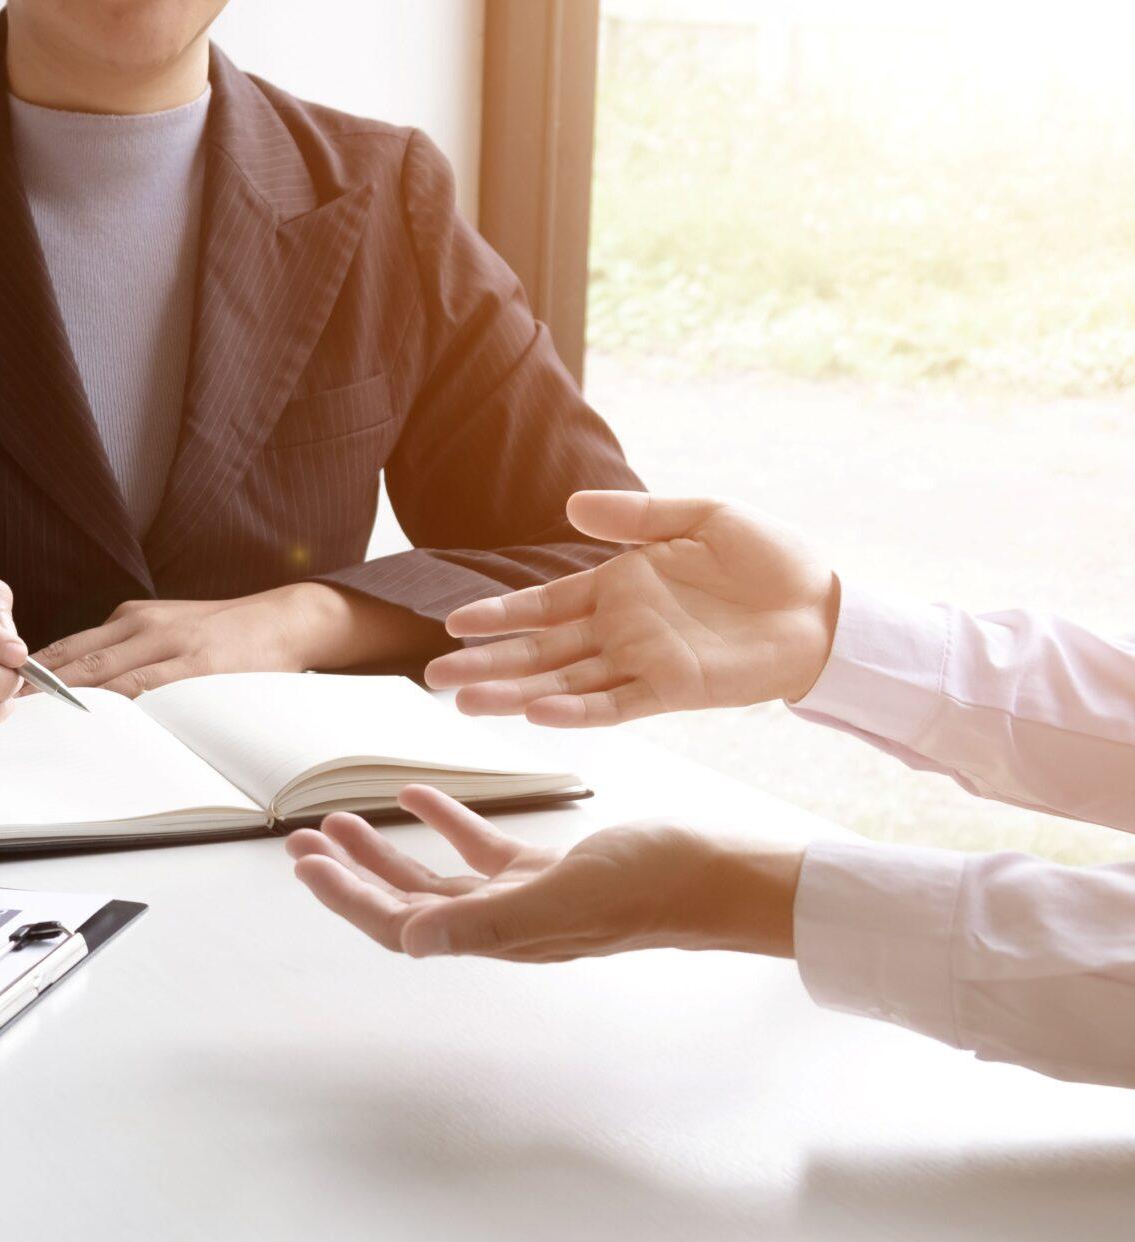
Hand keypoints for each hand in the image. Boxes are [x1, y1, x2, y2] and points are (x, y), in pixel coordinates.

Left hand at [36, 583, 445, 695]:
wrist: (282, 620)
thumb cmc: (219, 633)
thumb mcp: (164, 627)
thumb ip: (123, 649)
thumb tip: (77, 681)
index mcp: (133, 618)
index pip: (72, 646)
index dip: (37, 671)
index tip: (4, 691)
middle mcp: (145, 628)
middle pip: (80, 662)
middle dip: (41, 689)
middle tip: (7, 711)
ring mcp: (171, 647)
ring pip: (109, 679)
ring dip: (73, 703)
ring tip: (41, 724)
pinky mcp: (198, 669)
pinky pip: (150, 693)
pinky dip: (120, 709)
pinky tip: (98, 726)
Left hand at [285, 785, 802, 961]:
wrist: (718, 876)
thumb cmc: (650, 888)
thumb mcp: (560, 896)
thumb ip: (483, 921)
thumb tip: (409, 940)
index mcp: (495, 937)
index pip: (399, 924)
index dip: (348, 898)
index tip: (307, 866)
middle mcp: (501, 925)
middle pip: (402, 903)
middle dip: (349, 874)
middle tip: (302, 842)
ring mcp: (524, 899)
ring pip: (434, 877)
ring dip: (385, 849)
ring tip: (339, 820)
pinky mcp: (548, 872)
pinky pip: (480, 851)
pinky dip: (446, 823)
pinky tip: (418, 796)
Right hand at [425, 492, 839, 726]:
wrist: (826, 605)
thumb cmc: (770, 559)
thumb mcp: (702, 515)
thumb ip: (637, 515)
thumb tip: (571, 506)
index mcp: (619, 589)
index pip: (544, 606)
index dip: (500, 615)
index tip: (455, 623)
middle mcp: (620, 631)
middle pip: (540, 652)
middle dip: (488, 665)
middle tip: (436, 677)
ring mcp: (642, 664)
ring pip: (563, 684)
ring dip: (515, 695)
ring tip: (466, 703)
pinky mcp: (672, 690)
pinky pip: (615, 705)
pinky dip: (576, 713)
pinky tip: (538, 715)